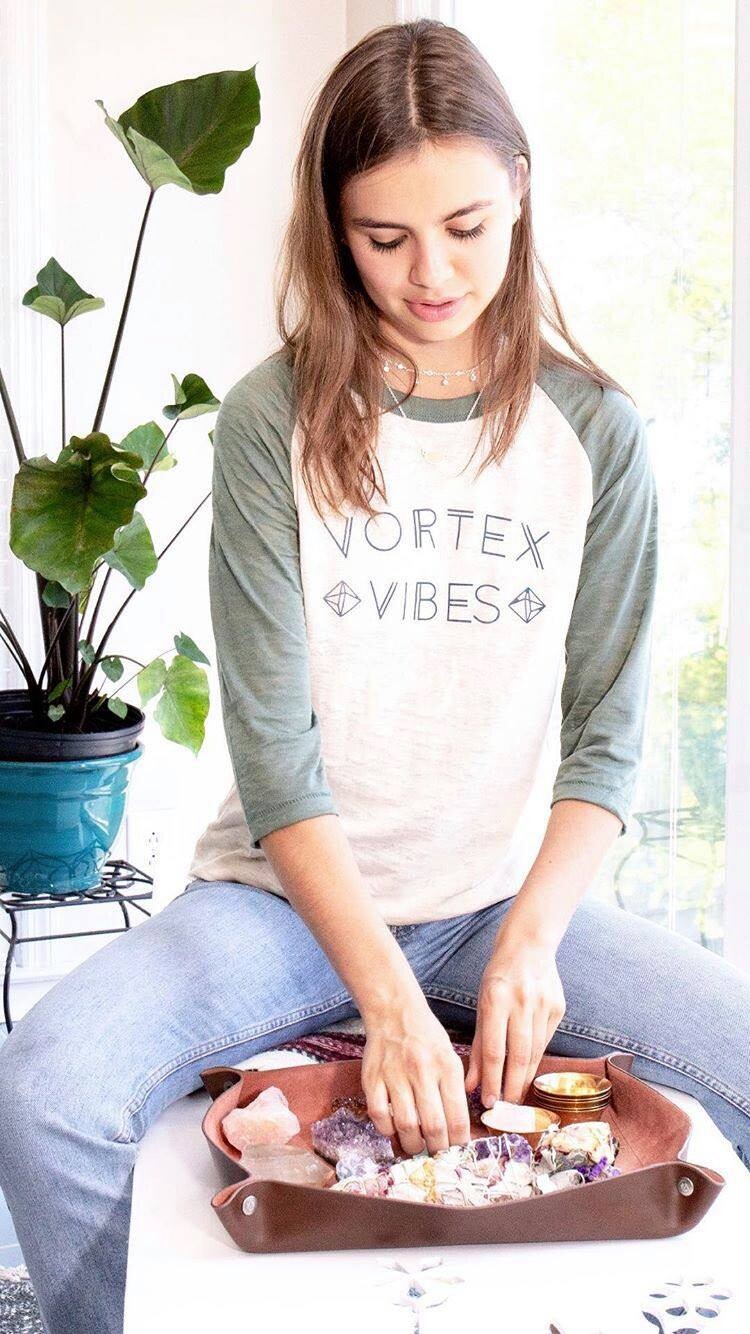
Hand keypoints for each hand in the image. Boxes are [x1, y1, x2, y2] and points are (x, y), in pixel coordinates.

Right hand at [361, 997, 471, 1156]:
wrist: (394, 1012)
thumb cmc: (426, 1038)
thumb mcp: (450, 1056)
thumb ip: (455, 1090)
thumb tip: (458, 1130)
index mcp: (446, 1066)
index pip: (458, 1116)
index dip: (459, 1142)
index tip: (457, 1149)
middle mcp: (422, 1071)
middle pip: (434, 1126)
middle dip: (438, 1149)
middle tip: (438, 1154)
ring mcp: (395, 1075)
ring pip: (406, 1126)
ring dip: (414, 1145)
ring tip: (417, 1147)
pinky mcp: (372, 1078)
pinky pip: (379, 1116)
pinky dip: (388, 1130)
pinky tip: (395, 1130)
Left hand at [465, 934, 565, 1106]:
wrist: (529, 945)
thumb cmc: (499, 976)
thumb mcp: (482, 1004)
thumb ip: (478, 1046)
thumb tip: (471, 1084)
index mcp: (496, 999)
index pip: (495, 1050)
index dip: (491, 1079)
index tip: (489, 1101)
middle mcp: (521, 1002)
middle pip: (518, 1055)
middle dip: (511, 1086)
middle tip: (506, 1108)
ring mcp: (542, 1005)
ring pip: (535, 1051)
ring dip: (525, 1077)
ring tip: (516, 1096)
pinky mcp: (558, 1008)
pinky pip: (545, 1040)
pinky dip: (536, 1058)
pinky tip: (528, 1070)